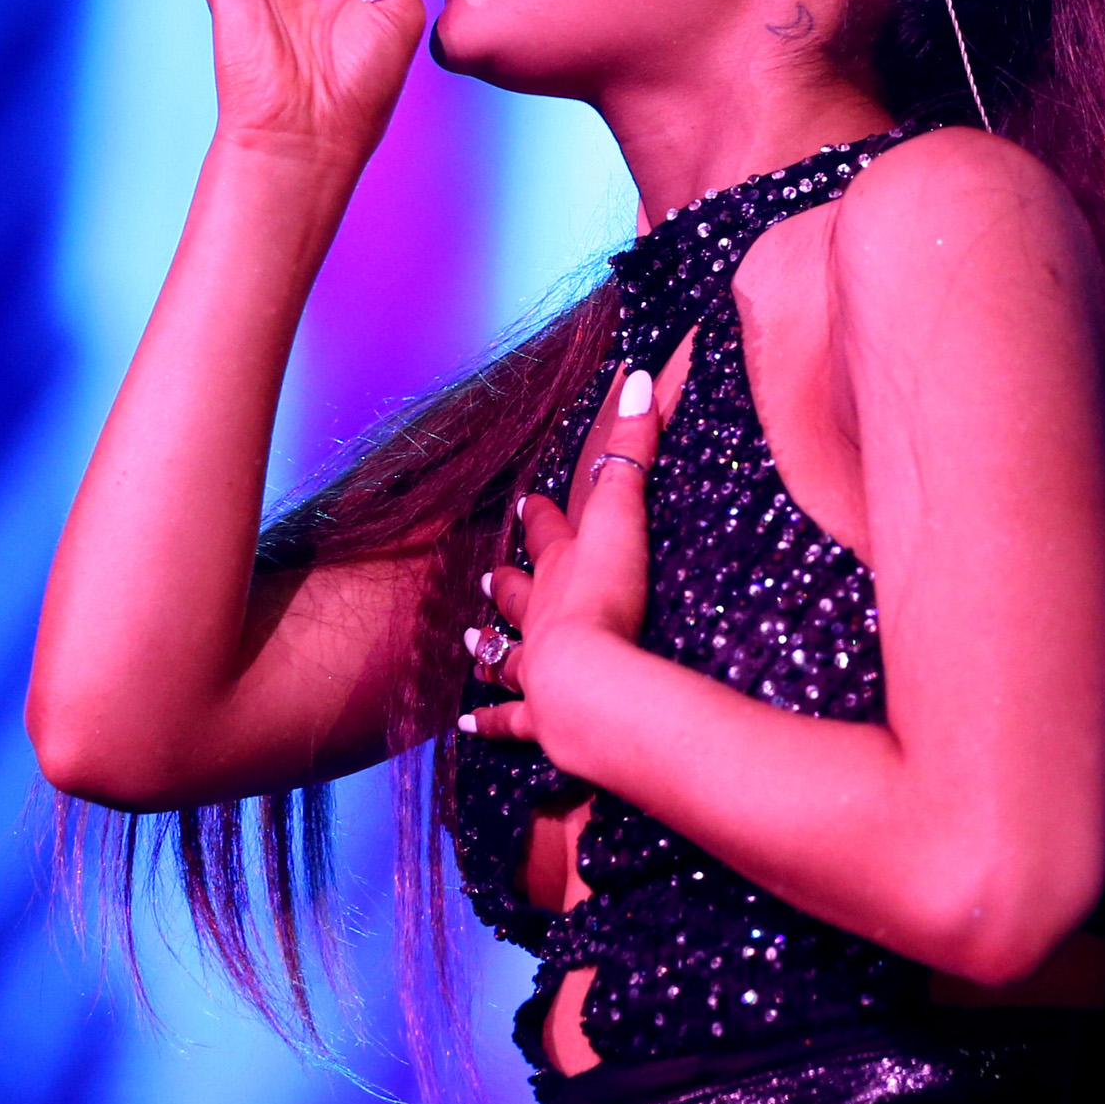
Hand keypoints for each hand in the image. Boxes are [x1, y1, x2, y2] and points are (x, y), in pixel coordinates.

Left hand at [461, 365, 660, 751]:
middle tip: (486, 573)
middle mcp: (537, 615)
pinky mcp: (540, 718)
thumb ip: (634, 448)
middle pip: (516, 592)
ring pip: (504, 655)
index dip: (539, 515)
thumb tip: (635, 376)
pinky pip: (508, 722)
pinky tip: (469, 727)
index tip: (526, 501)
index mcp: (562, 567)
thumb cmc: (610, 598)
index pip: (546, 530)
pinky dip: (491, 723)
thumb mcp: (625, 513)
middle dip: (505, 579)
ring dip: (490, 647)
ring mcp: (534, 667)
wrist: (590, 683)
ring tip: (472, 644)